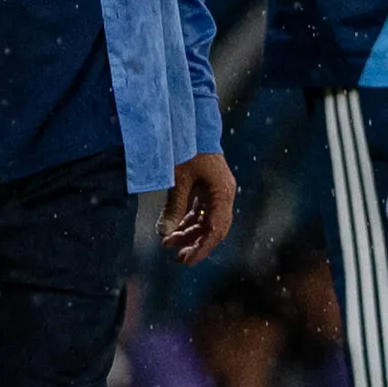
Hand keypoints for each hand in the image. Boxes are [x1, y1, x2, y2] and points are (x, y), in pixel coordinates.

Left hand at [162, 151, 235, 265]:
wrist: (192, 125)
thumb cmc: (187, 148)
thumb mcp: (178, 179)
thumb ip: (174, 207)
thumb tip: (164, 233)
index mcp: (222, 193)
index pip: (215, 229)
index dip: (202, 247)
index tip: (187, 261)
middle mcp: (224, 195)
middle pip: (213, 229)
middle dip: (196, 244)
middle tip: (178, 259)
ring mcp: (217, 192)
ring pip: (206, 222)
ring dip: (189, 234)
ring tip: (169, 244)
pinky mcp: (208, 189)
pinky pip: (201, 212)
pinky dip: (187, 222)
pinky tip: (172, 230)